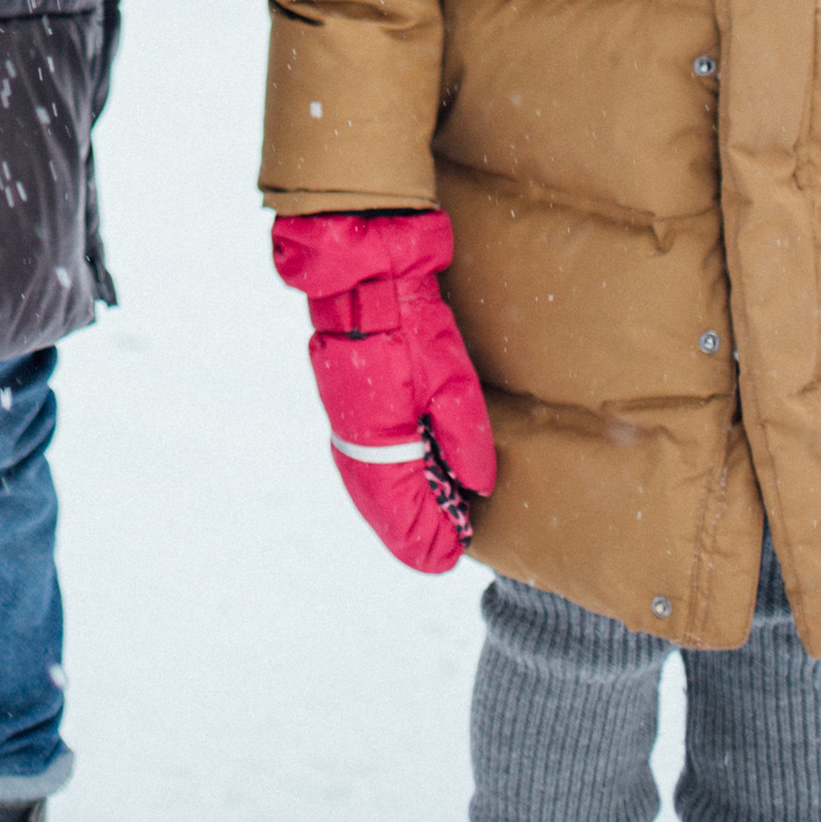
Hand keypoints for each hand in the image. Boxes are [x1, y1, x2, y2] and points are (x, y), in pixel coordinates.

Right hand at [274, 208, 496, 573]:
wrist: (362, 271)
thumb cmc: (408, 323)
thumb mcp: (452, 380)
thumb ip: (465, 440)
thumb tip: (476, 487)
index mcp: (380, 447)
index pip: (406, 522)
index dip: (435, 543)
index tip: (460, 550)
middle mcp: (354, 447)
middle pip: (385, 514)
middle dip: (419, 531)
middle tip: (452, 542)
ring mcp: (344, 427)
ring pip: (372, 492)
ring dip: (402, 509)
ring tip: (437, 517)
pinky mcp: (346, 408)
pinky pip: (364, 465)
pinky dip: (388, 482)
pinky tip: (412, 478)